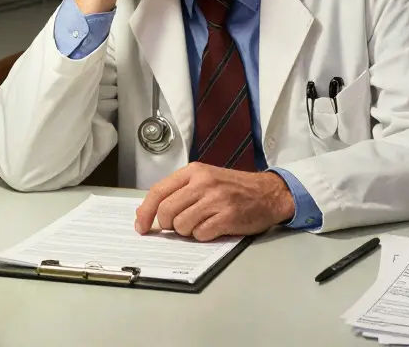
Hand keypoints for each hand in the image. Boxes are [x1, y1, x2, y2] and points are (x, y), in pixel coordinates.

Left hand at [133, 163, 295, 241]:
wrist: (268, 193)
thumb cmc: (234, 188)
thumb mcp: (204, 180)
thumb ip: (176, 192)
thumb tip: (145, 211)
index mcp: (194, 171)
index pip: (158, 191)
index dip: (145, 212)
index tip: (141, 226)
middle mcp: (203, 182)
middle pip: (166, 211)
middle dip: (168, 225)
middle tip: (179, 225)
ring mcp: (216, 199)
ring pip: (181, 225)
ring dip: (187, 231)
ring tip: (201, 224)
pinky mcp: (228, 217)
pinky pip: (200, 234)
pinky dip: (203, 236)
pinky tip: (213, 228)